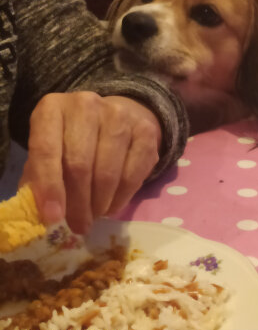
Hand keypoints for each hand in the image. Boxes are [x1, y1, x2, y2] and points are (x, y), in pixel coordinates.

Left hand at [19, 92, 161, 233]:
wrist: (113, 119)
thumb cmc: (71, 142)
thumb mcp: (48, 154)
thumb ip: (38, 180)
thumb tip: (43, 214)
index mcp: (52, 108)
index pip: (46, 148)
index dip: (49, 186)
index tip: (53, 217)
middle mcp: (86, 104)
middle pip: (80, 163)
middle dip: (78, 203)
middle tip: (78, 225)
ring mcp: (119, 114)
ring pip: (108, 172)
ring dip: (100, 203)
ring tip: (95, 214)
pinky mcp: (146, 130)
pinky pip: (133, 174)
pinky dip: (122, 198)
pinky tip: (112, 205)